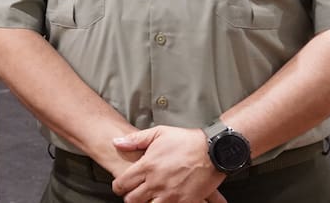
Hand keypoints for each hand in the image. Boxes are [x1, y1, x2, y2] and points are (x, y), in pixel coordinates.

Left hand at [109, 126, 226, 202]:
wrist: (213, 150)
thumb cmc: (186, 140)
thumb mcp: (158, 133)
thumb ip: (135, 140)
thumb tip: (116, 142)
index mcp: (147, 166)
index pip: (122, 184)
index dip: (118, 187)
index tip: (121, 186)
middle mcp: (156, 183)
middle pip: (132, 200)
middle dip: (130, 198)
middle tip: (134, 193)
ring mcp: (171, 195)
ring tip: (150, 197)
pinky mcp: (186, 202)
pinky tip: (165, 200)